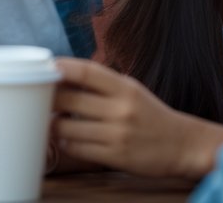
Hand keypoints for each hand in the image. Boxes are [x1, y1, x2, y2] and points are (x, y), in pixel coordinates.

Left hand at [51, 58, 222, 178]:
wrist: (182, 144)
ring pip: (66, 128)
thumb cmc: (149, 114)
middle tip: (40, 98)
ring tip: (52, 121)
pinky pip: (76, 148)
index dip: (62, 67)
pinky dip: (66, 143)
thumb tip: (61, 74)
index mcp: (124, 87)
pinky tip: (68, 139)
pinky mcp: (115, 157)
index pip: (87, 72)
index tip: (46, 67)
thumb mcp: (131, 90)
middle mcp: (120, 109)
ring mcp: (117, 134)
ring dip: (53, 124)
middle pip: (68, 100)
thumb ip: (101, 83)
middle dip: (48, 98)